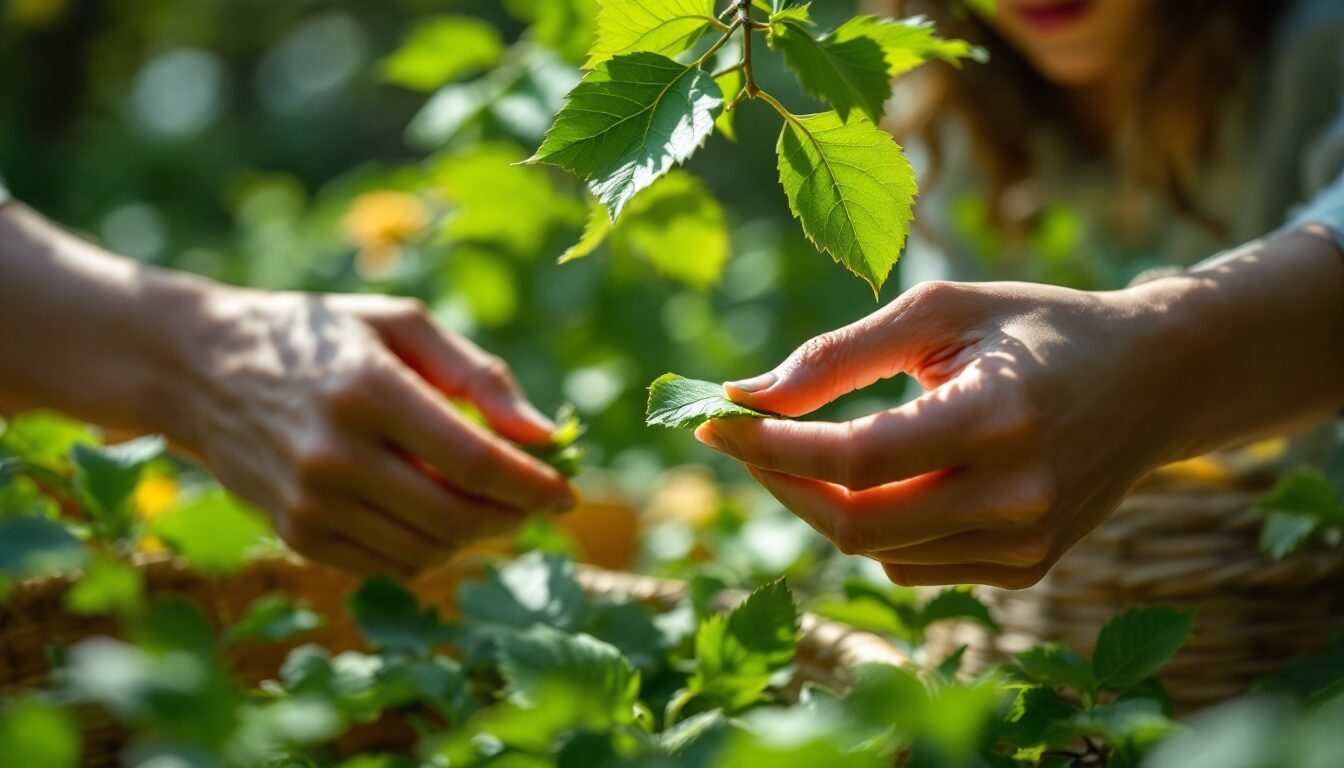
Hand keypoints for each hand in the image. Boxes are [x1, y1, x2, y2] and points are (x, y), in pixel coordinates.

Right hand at [162, 289, 574, 577]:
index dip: (532, 484)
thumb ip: (478, 375)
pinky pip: (390, 565)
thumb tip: (543, 433)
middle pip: (457, 515)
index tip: (567, 489)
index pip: (474, 462)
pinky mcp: (296, 535)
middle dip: (513, 516)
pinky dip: (431, 550)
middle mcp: (335, 455)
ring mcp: (311, 503)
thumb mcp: (400, 324)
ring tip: (492, 505)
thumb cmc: (320, 336)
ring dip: (477, 535)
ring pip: (428, 548)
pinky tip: (439, 517)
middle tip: (538, 500)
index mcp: (368, 390)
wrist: (201, 369)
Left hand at [695, 279, 1192, 588]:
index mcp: (999, 417)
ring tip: (814, 448)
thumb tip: (745, 395)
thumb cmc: (1036, 328)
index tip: (715, 423)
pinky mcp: (1029, 569)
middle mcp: (1019, 495)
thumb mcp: (940, 312)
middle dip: (784, 484)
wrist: (1155, 379)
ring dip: (825, 505)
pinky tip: (890, 480)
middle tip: (747, 440)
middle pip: (857, 523)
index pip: (857, 458)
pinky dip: (878, 527)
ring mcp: (1028, 544)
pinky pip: (915, 566)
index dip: (773, 448)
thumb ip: (839, 355)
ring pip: (878, 552)